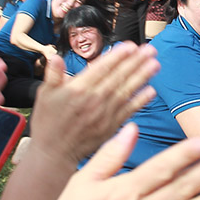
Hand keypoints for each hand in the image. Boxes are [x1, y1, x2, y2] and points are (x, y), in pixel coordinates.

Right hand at [30, 42, 158, 162]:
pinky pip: (128, 111)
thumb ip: (53, 75)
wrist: (54, 153)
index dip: (117, 56)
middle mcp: (93, 101)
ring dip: (142, 77)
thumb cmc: (48, 122)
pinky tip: (151, 91)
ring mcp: (104, 114)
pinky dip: (140, 101)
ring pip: (126, 91)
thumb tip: (56, 57)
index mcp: (78, 90)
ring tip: (155, 64)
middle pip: (118, 77)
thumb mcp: (44, 95)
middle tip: (150, 49)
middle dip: (136, 62)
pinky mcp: (110, 127)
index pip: (101, 68)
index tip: (130, 46)